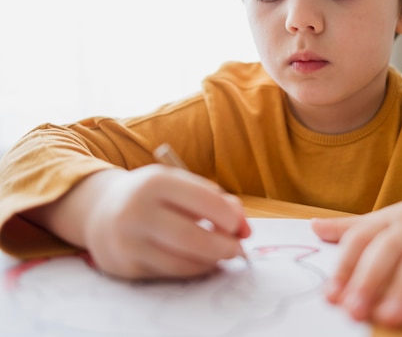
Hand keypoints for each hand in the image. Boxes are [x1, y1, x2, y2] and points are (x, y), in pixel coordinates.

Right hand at [25, 166, 250, 279]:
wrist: (101, 211)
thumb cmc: (154, 196)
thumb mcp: (180, 185)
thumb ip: (216, 200)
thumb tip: (244, 227)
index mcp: (156, 182)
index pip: (206, 202)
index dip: (231, 217)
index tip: (240, 225)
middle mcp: (138, 211)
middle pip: (193, 238)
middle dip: (224, 246)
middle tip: (237, 247)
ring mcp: (128, 241)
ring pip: (182, 262)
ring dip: (211, 261)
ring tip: (220, 254)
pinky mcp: (126, 266)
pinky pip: (170, 273)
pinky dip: (193, 269)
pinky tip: (200, 261)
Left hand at [311, 182, 401, 327]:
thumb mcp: (387, 219)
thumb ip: (353, 229)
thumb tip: (314, 228)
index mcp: (390, 220)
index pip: (362, 239)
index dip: (345, 266)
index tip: (331, 297)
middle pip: (389, 248)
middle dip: (370, 279)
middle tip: (355, 311)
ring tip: (391, 319)